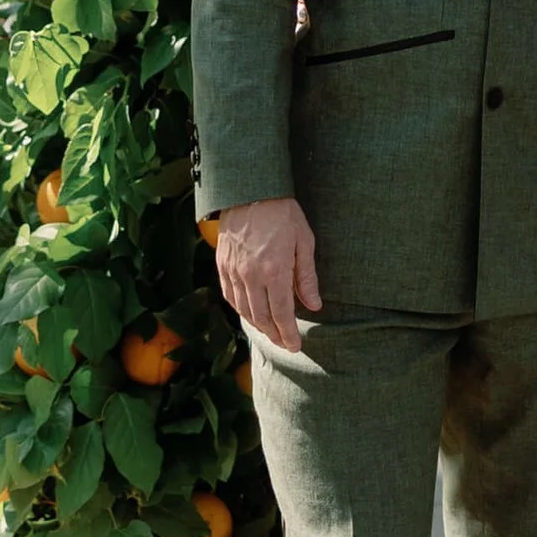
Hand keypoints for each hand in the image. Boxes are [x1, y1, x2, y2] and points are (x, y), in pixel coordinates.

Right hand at [214, 197, 321, 351]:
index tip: (296, 346)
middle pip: (261, 317)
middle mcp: (251, 276)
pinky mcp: (222, 265)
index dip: (288, 334)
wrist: (250, 190)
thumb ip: (306, 277)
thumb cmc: (282, 213)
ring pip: (243, 310)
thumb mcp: (303, 241)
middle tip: (285, 343)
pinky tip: (250, 313)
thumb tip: (314, 305)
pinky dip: (240, 310)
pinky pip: (230, 296)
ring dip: (258, 326)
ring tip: (270, 332)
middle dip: (274, 334)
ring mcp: (233, 271)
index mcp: (274, 270)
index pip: (282, 314)